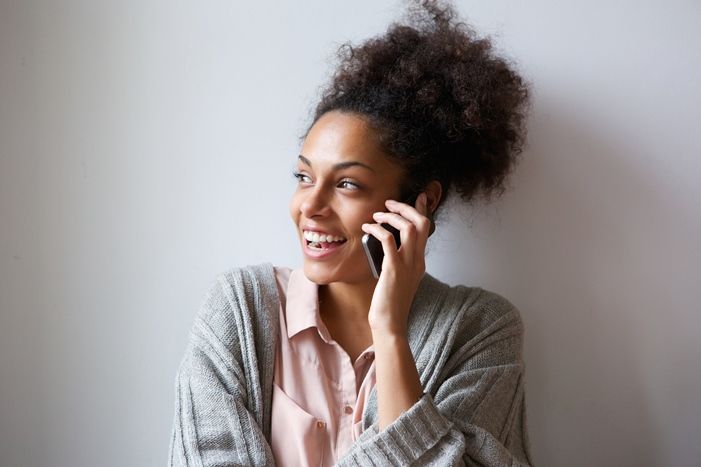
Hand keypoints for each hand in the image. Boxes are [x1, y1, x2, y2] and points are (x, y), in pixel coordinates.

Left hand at [361, 192, 431, 335]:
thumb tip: (386, 245)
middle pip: (421, 223)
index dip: (423, 210)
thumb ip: (397, 262)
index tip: (418, 198)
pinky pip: (389, 241)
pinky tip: (368, 229)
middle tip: (390, 204)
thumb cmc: (389, 303)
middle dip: (406, 208)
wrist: (390, 324)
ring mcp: (408, 265)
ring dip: (392, 217)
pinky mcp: (394, 269)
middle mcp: (417, 261)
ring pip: (409, 228)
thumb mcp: (398, 279)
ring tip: (377, 216)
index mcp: (419, 262)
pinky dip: (378, 230)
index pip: (427, 230)